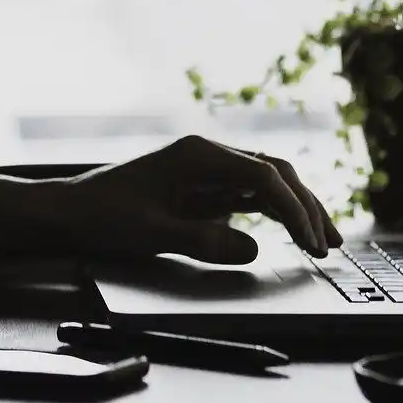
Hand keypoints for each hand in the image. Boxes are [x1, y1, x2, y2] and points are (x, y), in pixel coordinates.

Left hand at [58, 134, 339, 263]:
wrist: (71, 211)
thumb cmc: (104, 217)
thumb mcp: (152, 233)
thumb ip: (203, 240)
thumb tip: (254, 247)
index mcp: (197, 155)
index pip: (263, 176)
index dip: (293, 208)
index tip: (310, 240)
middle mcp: (207, 155)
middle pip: (274, 173)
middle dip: (306, 206)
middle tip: (331, 244)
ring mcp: (207, 169)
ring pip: (268, 182)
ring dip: (298, 208)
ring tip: (325, 240)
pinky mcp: (204, 187)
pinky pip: (250, 195)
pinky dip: (276, 213)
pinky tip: (294, 232)